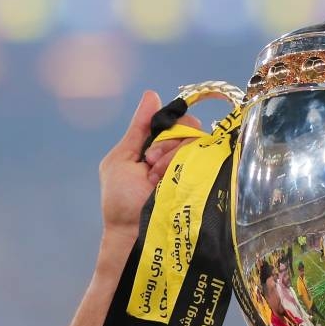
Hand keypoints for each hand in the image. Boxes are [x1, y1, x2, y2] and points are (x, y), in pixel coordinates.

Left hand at [98, 91, 200, 238]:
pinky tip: (166, 181)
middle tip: (150, 164)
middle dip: (166, 143)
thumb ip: (138, 128)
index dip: (164, 127)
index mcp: (158, 145)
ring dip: (171, 157)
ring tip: (156, 179)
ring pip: (194, 141)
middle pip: (187, 126)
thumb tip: (152, 94)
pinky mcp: (203, 179)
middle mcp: (178, 153)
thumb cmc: (121, 199)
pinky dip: (181, 165)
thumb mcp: (122, 158)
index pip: (173, 120)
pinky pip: (202, 156)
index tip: (148, 150)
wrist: (131, 231)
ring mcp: (192, 166)